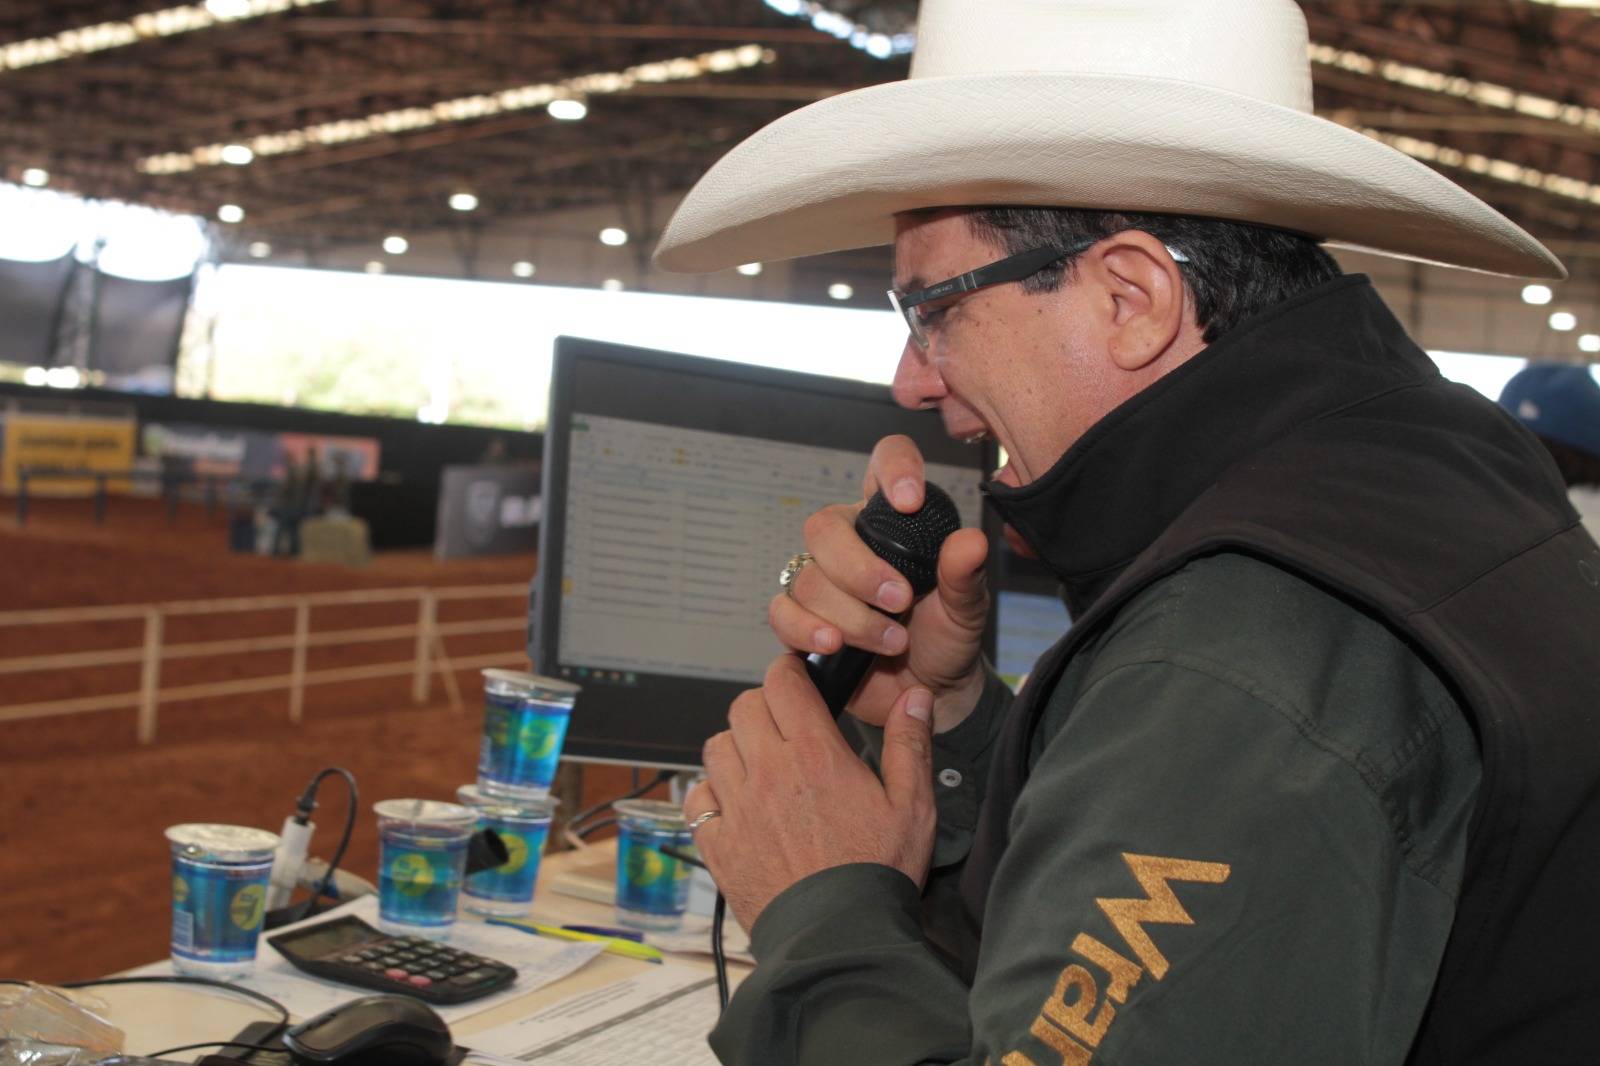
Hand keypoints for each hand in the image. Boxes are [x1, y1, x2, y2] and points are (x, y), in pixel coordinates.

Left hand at [684, 654, 936, 931]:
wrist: (841, 938)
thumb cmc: (878, 872)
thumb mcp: (913, 806)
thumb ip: (909, 745)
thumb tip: (914, 699)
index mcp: (816, 755)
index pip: (783, 682)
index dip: (789, 672)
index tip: (797, 679)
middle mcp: (769, 772)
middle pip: (742, 707)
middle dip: (762, 706)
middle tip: (783, 725)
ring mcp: (737, 807)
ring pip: (716, 747)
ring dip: (735, 747)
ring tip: (759, 765)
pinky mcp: (718, 843)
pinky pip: (698, 798)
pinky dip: (711, 795)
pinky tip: (736, 807)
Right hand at [769, 434, 989, 732]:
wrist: (929, 693)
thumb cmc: (947, 639)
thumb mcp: (966, 609)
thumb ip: (964, 575)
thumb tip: (971, 541)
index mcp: (892, 522)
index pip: (884, 463)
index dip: (892, 467)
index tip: (909, 500)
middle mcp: (850, 543)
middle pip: (824, 527)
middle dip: (860, 569)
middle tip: (900, 602)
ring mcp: (821, 582)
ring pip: (808, 578)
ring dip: (852, 615)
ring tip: (893, 643)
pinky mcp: (800, 621)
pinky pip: (783, 612)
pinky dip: (807, 629)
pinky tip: (836, 644)